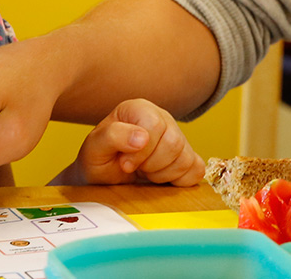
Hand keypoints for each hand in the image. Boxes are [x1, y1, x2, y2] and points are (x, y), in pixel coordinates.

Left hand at [55, 98, 203, 185]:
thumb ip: (113, 136)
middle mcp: (162, 118)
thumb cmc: (98, 158)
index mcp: (139, 109)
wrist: (102, 177)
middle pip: (174, 143)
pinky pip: (196, 171)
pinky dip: (178, 181)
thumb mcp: (94, 147)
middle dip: (151, 164)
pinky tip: (159, 177)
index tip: (124, 162)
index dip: (141, 151)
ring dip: (161, 175)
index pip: (155, 125)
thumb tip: (142, 138)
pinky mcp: (187, 156)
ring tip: (144, 171)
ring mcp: (177, 137)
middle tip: (134, 168)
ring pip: (185, 159)